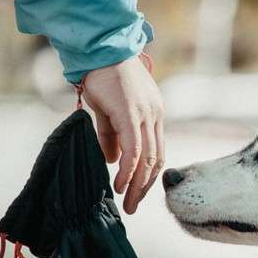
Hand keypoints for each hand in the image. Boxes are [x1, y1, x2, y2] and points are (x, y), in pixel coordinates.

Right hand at [82, 56, 164, 213]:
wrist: (100, 50)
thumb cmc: (103, 76)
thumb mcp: (109, 111)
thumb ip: (112, 136)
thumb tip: (112, 161)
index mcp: (154, 115)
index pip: (157, 152)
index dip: (148, 175)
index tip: (138, 192)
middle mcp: (155, 117)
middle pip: (157, 160)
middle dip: (145, 187)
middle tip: (133, 206)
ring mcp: (146, 116)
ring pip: (148, 159)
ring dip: (137, 184)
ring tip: (128, 203)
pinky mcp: (132, 115)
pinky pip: (134, 150)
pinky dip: (128, 170)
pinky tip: (120, 184)